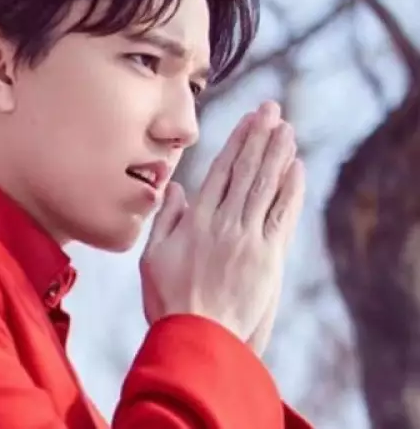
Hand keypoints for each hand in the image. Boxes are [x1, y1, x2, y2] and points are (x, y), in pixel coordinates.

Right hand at [140, 101, 305, 348]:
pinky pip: (281, 215)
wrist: (198, 336)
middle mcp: (223, 224)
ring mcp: (247, 239)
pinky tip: (296, 168)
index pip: (220, 172)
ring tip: (286, 129)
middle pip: (246, 172)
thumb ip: (165, 220)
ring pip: (265, 187)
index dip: (236, 143)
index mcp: (194, 222)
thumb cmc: (169, 302)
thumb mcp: (151, 258)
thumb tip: (175, 187)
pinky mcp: (267, 258)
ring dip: (277, 155)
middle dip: (260, 138)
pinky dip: (290, 190)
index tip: (247, 120)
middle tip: (272, 110)